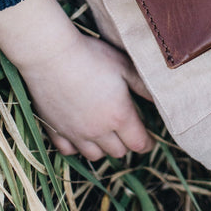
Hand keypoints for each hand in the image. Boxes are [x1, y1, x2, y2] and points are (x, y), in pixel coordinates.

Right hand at [0, 0, 153, 159]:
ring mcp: (74, 133)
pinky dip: (77, 147)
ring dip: (104, 148)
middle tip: (129, 131)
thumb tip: (160, 101)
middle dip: (127, 144)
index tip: (150, 141)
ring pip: (94, 155)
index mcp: (119, 116)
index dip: (148, 144)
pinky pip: (68, 151)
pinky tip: (80, 134)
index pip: (138, 143)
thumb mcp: (125, 66)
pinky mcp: (54, 130)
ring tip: (107, 134)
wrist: (50, 55)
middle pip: (118, 152)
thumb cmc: (92, 56)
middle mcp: (97, 131)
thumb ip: (143, 87)